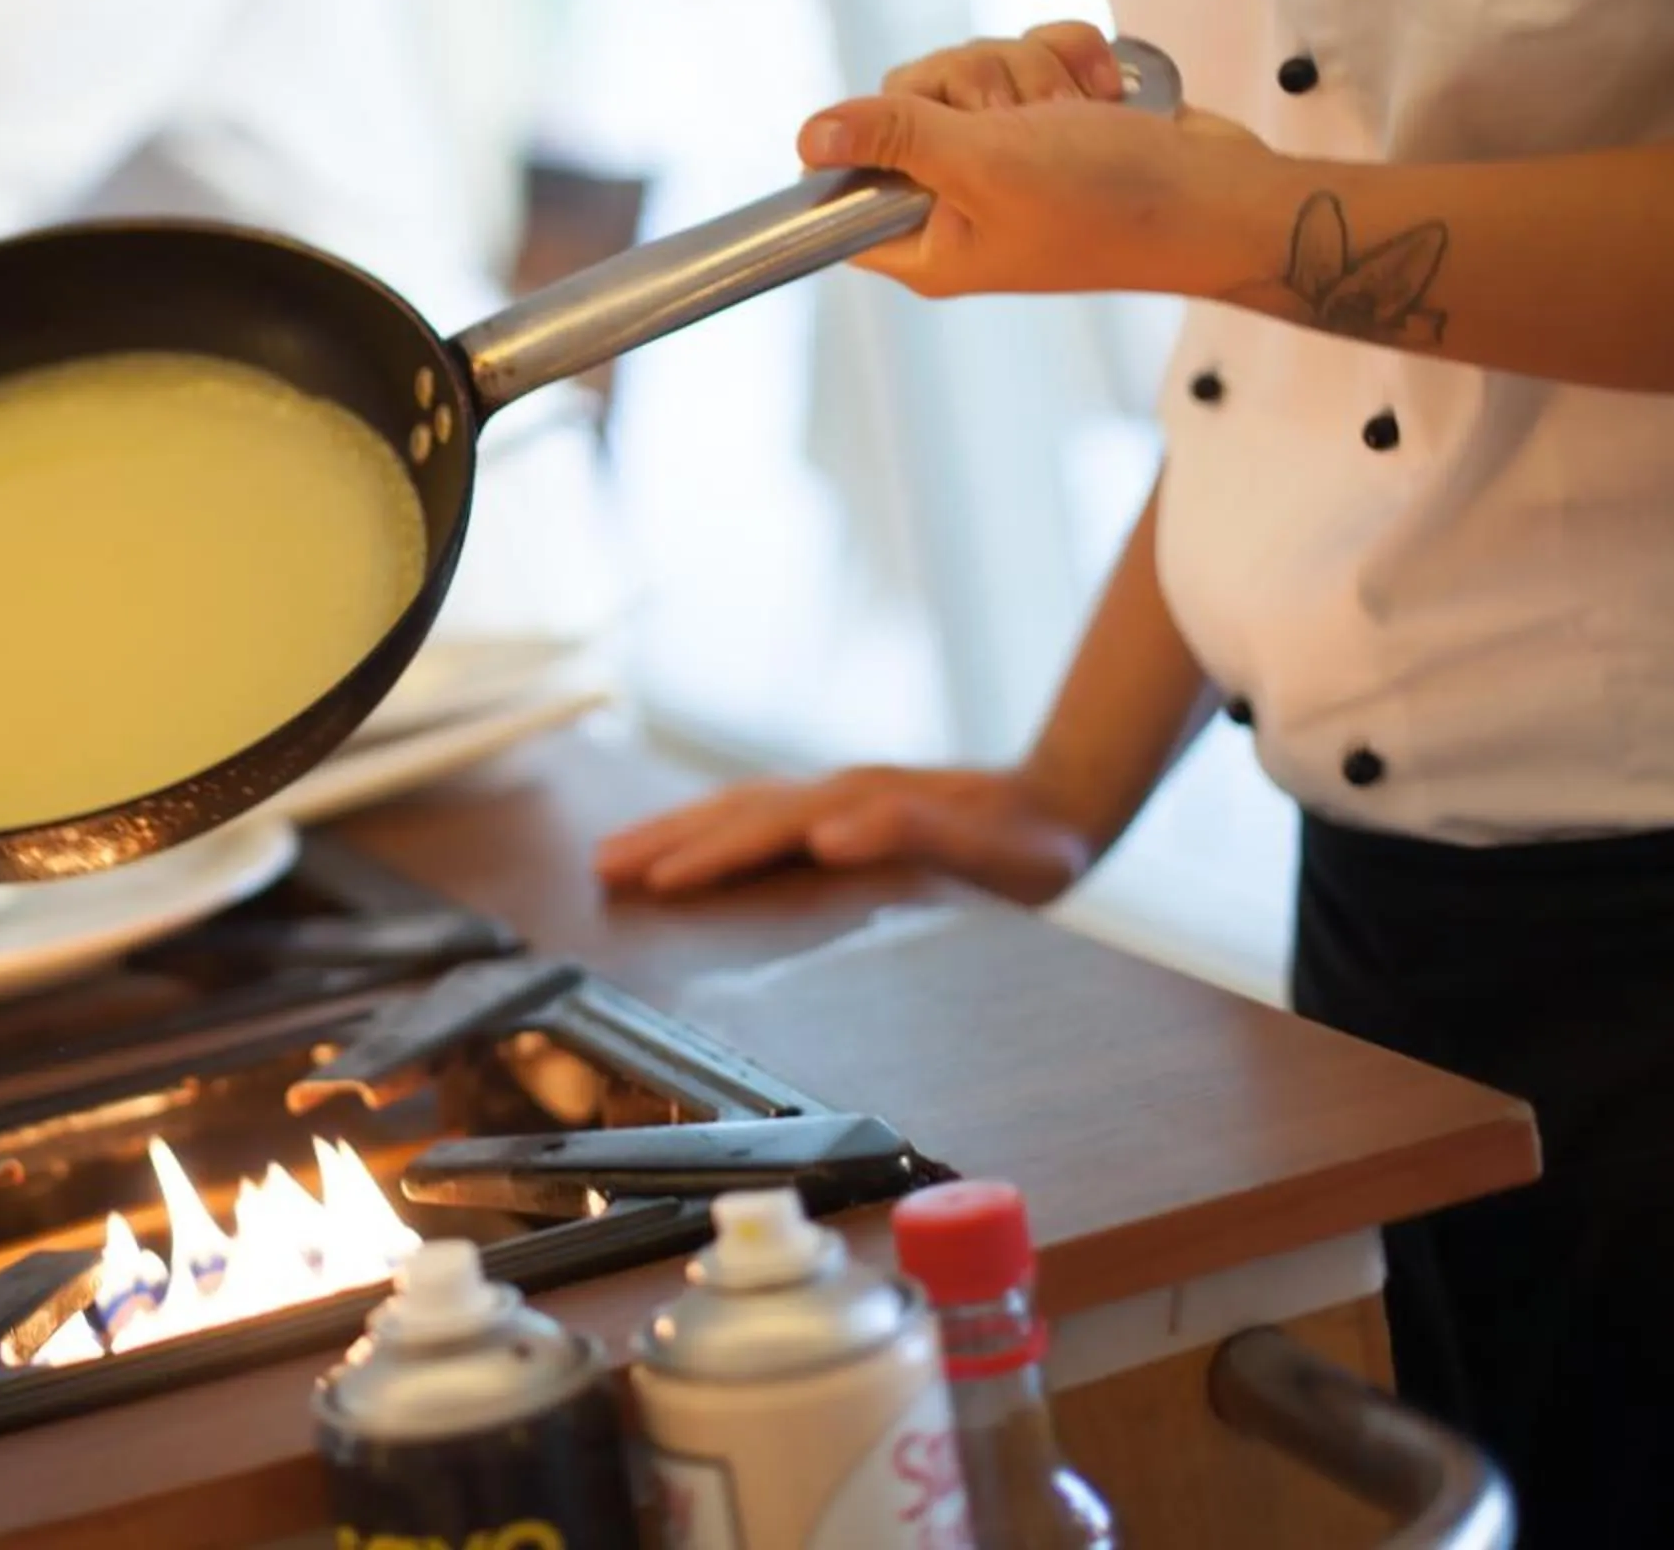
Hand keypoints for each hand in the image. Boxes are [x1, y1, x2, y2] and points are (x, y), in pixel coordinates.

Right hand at [595, 764, 1095, 905]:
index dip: (704, 855)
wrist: (1072, 799)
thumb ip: (912, 833)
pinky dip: (716, 824)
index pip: (762, 832)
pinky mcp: (849, 806)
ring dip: (679, 827)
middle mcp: (839, 794)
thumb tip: (827, 834)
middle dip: (664, 837)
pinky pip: (762, 812)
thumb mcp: (991, 850)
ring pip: (741, 806)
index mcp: (859, 807)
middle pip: (733, 811)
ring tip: (623, 852)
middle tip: (600, 865)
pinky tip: (701, 839)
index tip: (650, 880)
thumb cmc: (1034, 842)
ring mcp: (842, 795)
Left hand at [798, 21, 1275, 299]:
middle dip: (974, 84)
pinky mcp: (1052, 117)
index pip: (848, 181)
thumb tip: (808, 137)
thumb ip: (898, 140)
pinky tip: (1104, 93)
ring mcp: (1005, 155)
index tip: (932, 127)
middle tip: (1023, 121)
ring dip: (1032, 71)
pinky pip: (1030, 52)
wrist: (1225, 196)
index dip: (879, 136)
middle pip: (909, 98)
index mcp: (926, 241)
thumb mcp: (987, 166)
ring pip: (974, 66)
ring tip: (1077, 115)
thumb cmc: (1115, 202)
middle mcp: (957, 199)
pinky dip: (1071, 59)